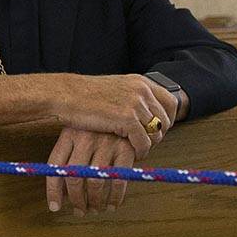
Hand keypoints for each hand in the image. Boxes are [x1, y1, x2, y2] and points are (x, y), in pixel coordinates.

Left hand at [46, 128, 135, 215]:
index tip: (55, 207)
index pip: (55, 167)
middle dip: (76, 200)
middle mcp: (85, 138)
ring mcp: (106, 143)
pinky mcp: (126, 149)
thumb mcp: (80, 134)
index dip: (53, 191)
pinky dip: (115, 197)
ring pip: (95, 182)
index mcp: (69, 134)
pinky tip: (112, 204)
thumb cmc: (100, 127)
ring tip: (95, 208)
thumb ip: (70, 160)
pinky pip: (118, 181)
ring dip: (95, 202)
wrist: (130, 108)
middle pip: (74, 178)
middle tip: (80, 211)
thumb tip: (61, 196)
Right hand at [51, 74, 173, 159]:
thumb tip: (144, 112)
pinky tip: (133, 154)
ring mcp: (135, 104)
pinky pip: (144, 142)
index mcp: (140, 82)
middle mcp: (141, 91)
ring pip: (156, 133)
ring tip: (138, 149)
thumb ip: (131, 96)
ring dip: (149, 144)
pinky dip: (141, 151)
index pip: (170, 101)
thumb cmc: (83, 95)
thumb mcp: (114, 89)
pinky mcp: (127, 119)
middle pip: (165, 119)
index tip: (158, 129)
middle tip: (147, 142)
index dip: (168, 118)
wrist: (65, 96)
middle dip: (158, 134)